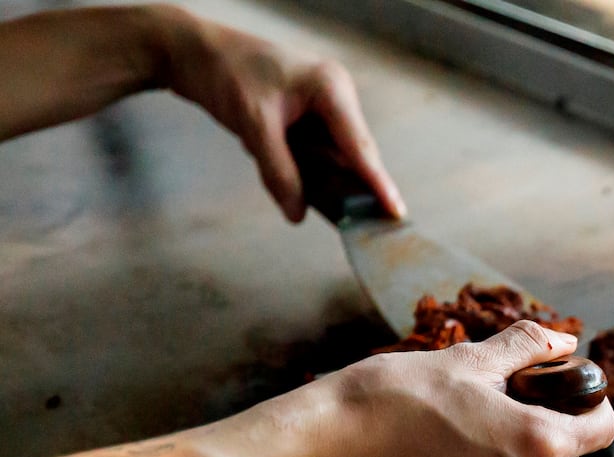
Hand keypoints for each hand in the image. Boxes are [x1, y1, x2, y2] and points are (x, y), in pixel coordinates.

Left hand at [158, 5, 404, 221]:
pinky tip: (276, 159)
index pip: (360, 146)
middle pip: (354, 153)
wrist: (192, 52)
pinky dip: (304, 166)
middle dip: (353, 185)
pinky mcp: (307, 115)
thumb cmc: (224, 72)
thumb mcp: (254, 127)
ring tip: (303, 185)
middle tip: (363, 223)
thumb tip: (297, 212)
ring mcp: (323, 104)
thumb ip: (279, 173)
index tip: (396, 212)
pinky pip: (317, 151)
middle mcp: (335, 94)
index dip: (378, 183)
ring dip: (320, 175)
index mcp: (330, 87)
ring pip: (334, 155)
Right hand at [233, 321, 613, 456]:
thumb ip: (526, 349)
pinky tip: (447, 451)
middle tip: (498, 395)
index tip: (557, 383)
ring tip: (466, 422)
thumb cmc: (392, 400)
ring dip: (517, 450)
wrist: (326, 451)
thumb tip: (564, 341)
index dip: (587, 398)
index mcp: (540, 446)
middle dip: (546, 422)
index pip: (602, 426)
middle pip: (568, 454)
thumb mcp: (467, 360)